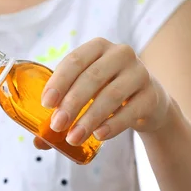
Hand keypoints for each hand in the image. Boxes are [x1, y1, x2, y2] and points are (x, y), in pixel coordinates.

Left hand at [34, 38, 172, 148]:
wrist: (147, 103)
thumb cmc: (105, 94)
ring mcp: (139, 73)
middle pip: (92, 78)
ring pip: (111, 95)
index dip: (59, 82)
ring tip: (74, 138)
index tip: (46, 104)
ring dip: (89, 118)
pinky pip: (131, 110)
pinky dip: (113, 124)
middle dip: (72, 103)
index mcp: (97, 48)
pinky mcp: (152, 95)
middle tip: (57, 125)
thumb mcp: (85, 95)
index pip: (74, 61)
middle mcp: (120, 54)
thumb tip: (38, 142)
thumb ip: (62, 112)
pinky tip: (99, 136)